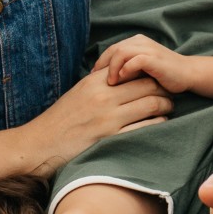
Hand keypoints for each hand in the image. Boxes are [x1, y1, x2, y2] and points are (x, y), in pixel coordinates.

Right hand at [25, 67, 172, 175]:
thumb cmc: (61, 120)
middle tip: (172, 93)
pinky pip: (144, 128)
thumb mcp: (79, 93)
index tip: (160, 78)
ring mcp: (108, 118)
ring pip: (150, 104)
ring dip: (166, 106)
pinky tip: (160, 123)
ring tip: (169, 108)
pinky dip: (157, 124)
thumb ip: (102, 83)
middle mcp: (103, 96)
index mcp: (95, 82)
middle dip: (165, 88)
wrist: (40, 144)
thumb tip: (124, 77)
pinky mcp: (111, 138)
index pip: (133, 69)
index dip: (152, 73)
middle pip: (147, 85)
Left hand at [94, 35, 194, 91]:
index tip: (93, 79)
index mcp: (135, 42)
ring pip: (121, 52)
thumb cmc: (163, 75)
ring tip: (111, 83)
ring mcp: (148, 48)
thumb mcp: (140, 71)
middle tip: (96, 82)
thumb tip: (103, 79)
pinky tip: (122, 80)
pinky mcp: (155, 58)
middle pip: (113, 49)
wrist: (187, 74)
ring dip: (112, 68)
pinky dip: (126, 70)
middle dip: (102, 66)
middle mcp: (140, 41)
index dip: (100, 63)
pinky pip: (135, 60)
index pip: (111, 49)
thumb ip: (126, 69)